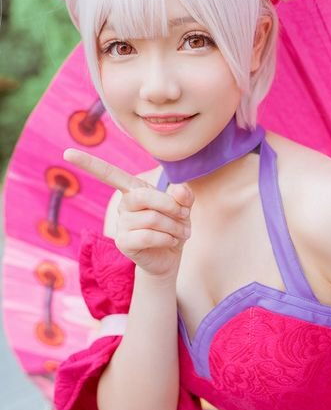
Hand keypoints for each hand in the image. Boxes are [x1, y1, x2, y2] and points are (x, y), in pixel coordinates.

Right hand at [63, 148, 193, 278]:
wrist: (171, 256)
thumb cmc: (174, 226)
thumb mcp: (183, 208)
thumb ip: (183, 195)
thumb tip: (178, 190)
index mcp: (134, 190)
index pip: (110, 174)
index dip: (89, 164)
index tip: (67, 153)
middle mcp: (124, 205)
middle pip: (143, 196)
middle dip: (170, 206)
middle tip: (184, 216)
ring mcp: (121, 224)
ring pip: (151, 219)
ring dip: (174, 226)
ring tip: (179, 233)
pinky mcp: (123, 243)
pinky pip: (147, 236)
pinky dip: (166, 239)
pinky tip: (170, 242)